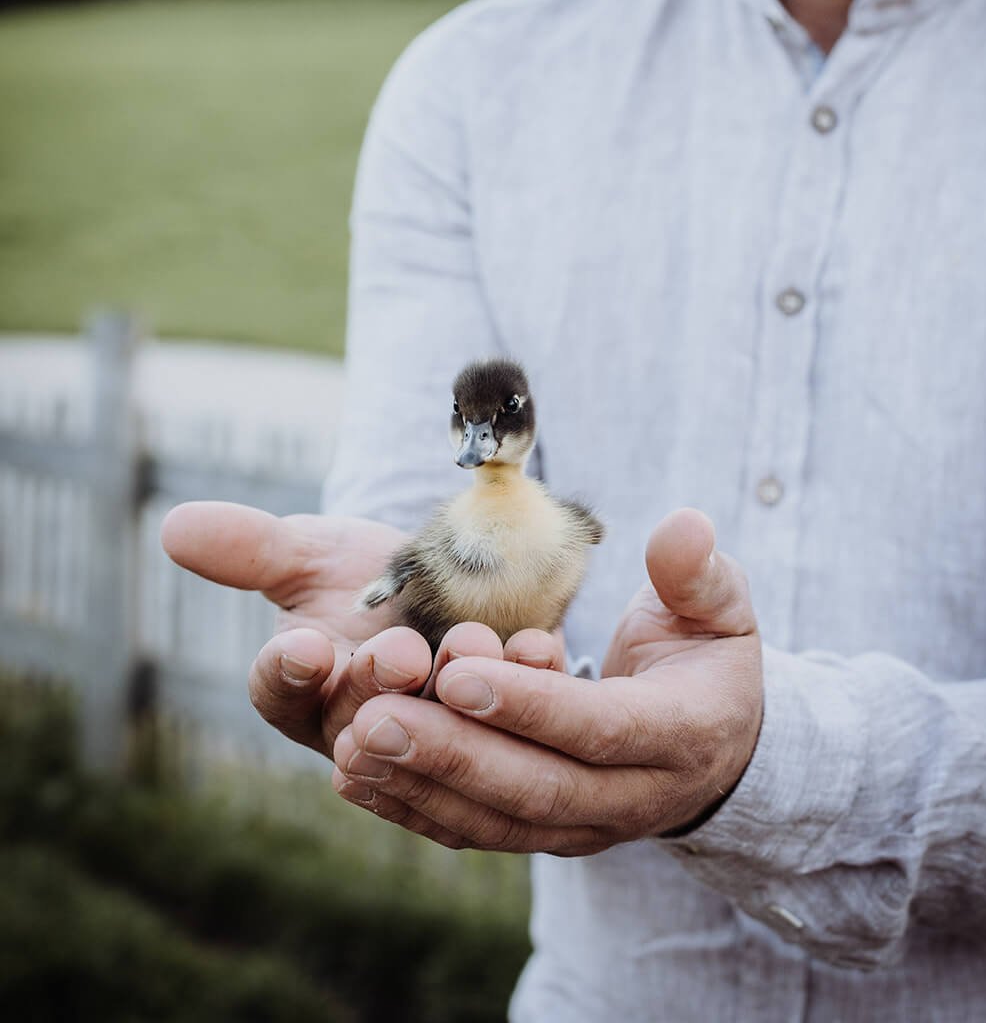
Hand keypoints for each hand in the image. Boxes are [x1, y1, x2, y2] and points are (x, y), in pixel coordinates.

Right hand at [159, 501, 566, 759]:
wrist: (452, 584)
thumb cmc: (365, 578)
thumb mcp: (310, 554)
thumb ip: (250, 548)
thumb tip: (174, 525)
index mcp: (305, 692)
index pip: (281, 693)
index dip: (290, 673)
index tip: (303, 646)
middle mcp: (365, 726)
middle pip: (362, 721)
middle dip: (381, 686)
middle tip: (398, 653)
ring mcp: (438, 733)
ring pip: (441, 731)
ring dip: (455, 688)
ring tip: (469, 641)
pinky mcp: (506, 726)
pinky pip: (519, 722)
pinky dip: (530, 682)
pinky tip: (538, 646)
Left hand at [331, 508, 762, 851]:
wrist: (716, 740)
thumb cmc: (709, 653)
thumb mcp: (720, 606)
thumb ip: (697, 571)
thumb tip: (683, 525)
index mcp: (680, 734)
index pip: (599, 728)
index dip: (529, 705)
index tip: (457, 672)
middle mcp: (632, 798)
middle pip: (536, 790)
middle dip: (452, 755)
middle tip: (376, 717)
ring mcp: (586, 828)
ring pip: (497, 822)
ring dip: (421, 787)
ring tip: (354, 744)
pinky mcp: (545, 835)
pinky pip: (476, 833)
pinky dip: (415, 809)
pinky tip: (357, 777)